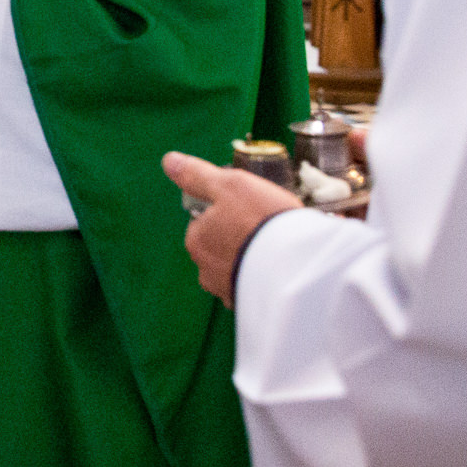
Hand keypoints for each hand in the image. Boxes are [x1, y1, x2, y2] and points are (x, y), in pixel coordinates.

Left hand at [161, 152, 304, 305]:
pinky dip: (262, 280)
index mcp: (196, 240)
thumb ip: (197, 175)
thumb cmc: (261, 220)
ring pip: (235, 269)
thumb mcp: (229, 184)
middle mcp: (205, 270)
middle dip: (238, 238)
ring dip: (251, 260)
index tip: (250, 210)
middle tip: (267, 228)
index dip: (228, 212)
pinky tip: (279, 271)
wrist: (298, 266)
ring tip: (277, 249)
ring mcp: (226, 291)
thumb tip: (169, 161)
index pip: (203, 222)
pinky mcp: (249, 306)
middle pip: (219, 247)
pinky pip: (252, 288)